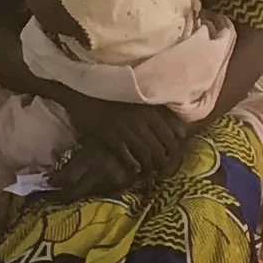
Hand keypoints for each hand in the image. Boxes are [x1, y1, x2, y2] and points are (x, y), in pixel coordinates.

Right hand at [52, 97, 188, 195]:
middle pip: (159, 148)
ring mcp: (125, 127)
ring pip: (144, 153)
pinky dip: (132, 165)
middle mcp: (141, 120)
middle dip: (161, 162)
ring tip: (147, 170)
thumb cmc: (113, 97)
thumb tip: (176, 129)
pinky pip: (125, 155)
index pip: (171, 135)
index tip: (169, 156)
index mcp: (150, 110)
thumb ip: (154, 113)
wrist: (86, 92)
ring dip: (147, 166)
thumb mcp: (138, 101)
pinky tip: (134, 169)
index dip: (173, 150)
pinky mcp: (110, 134)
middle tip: (159, 168)